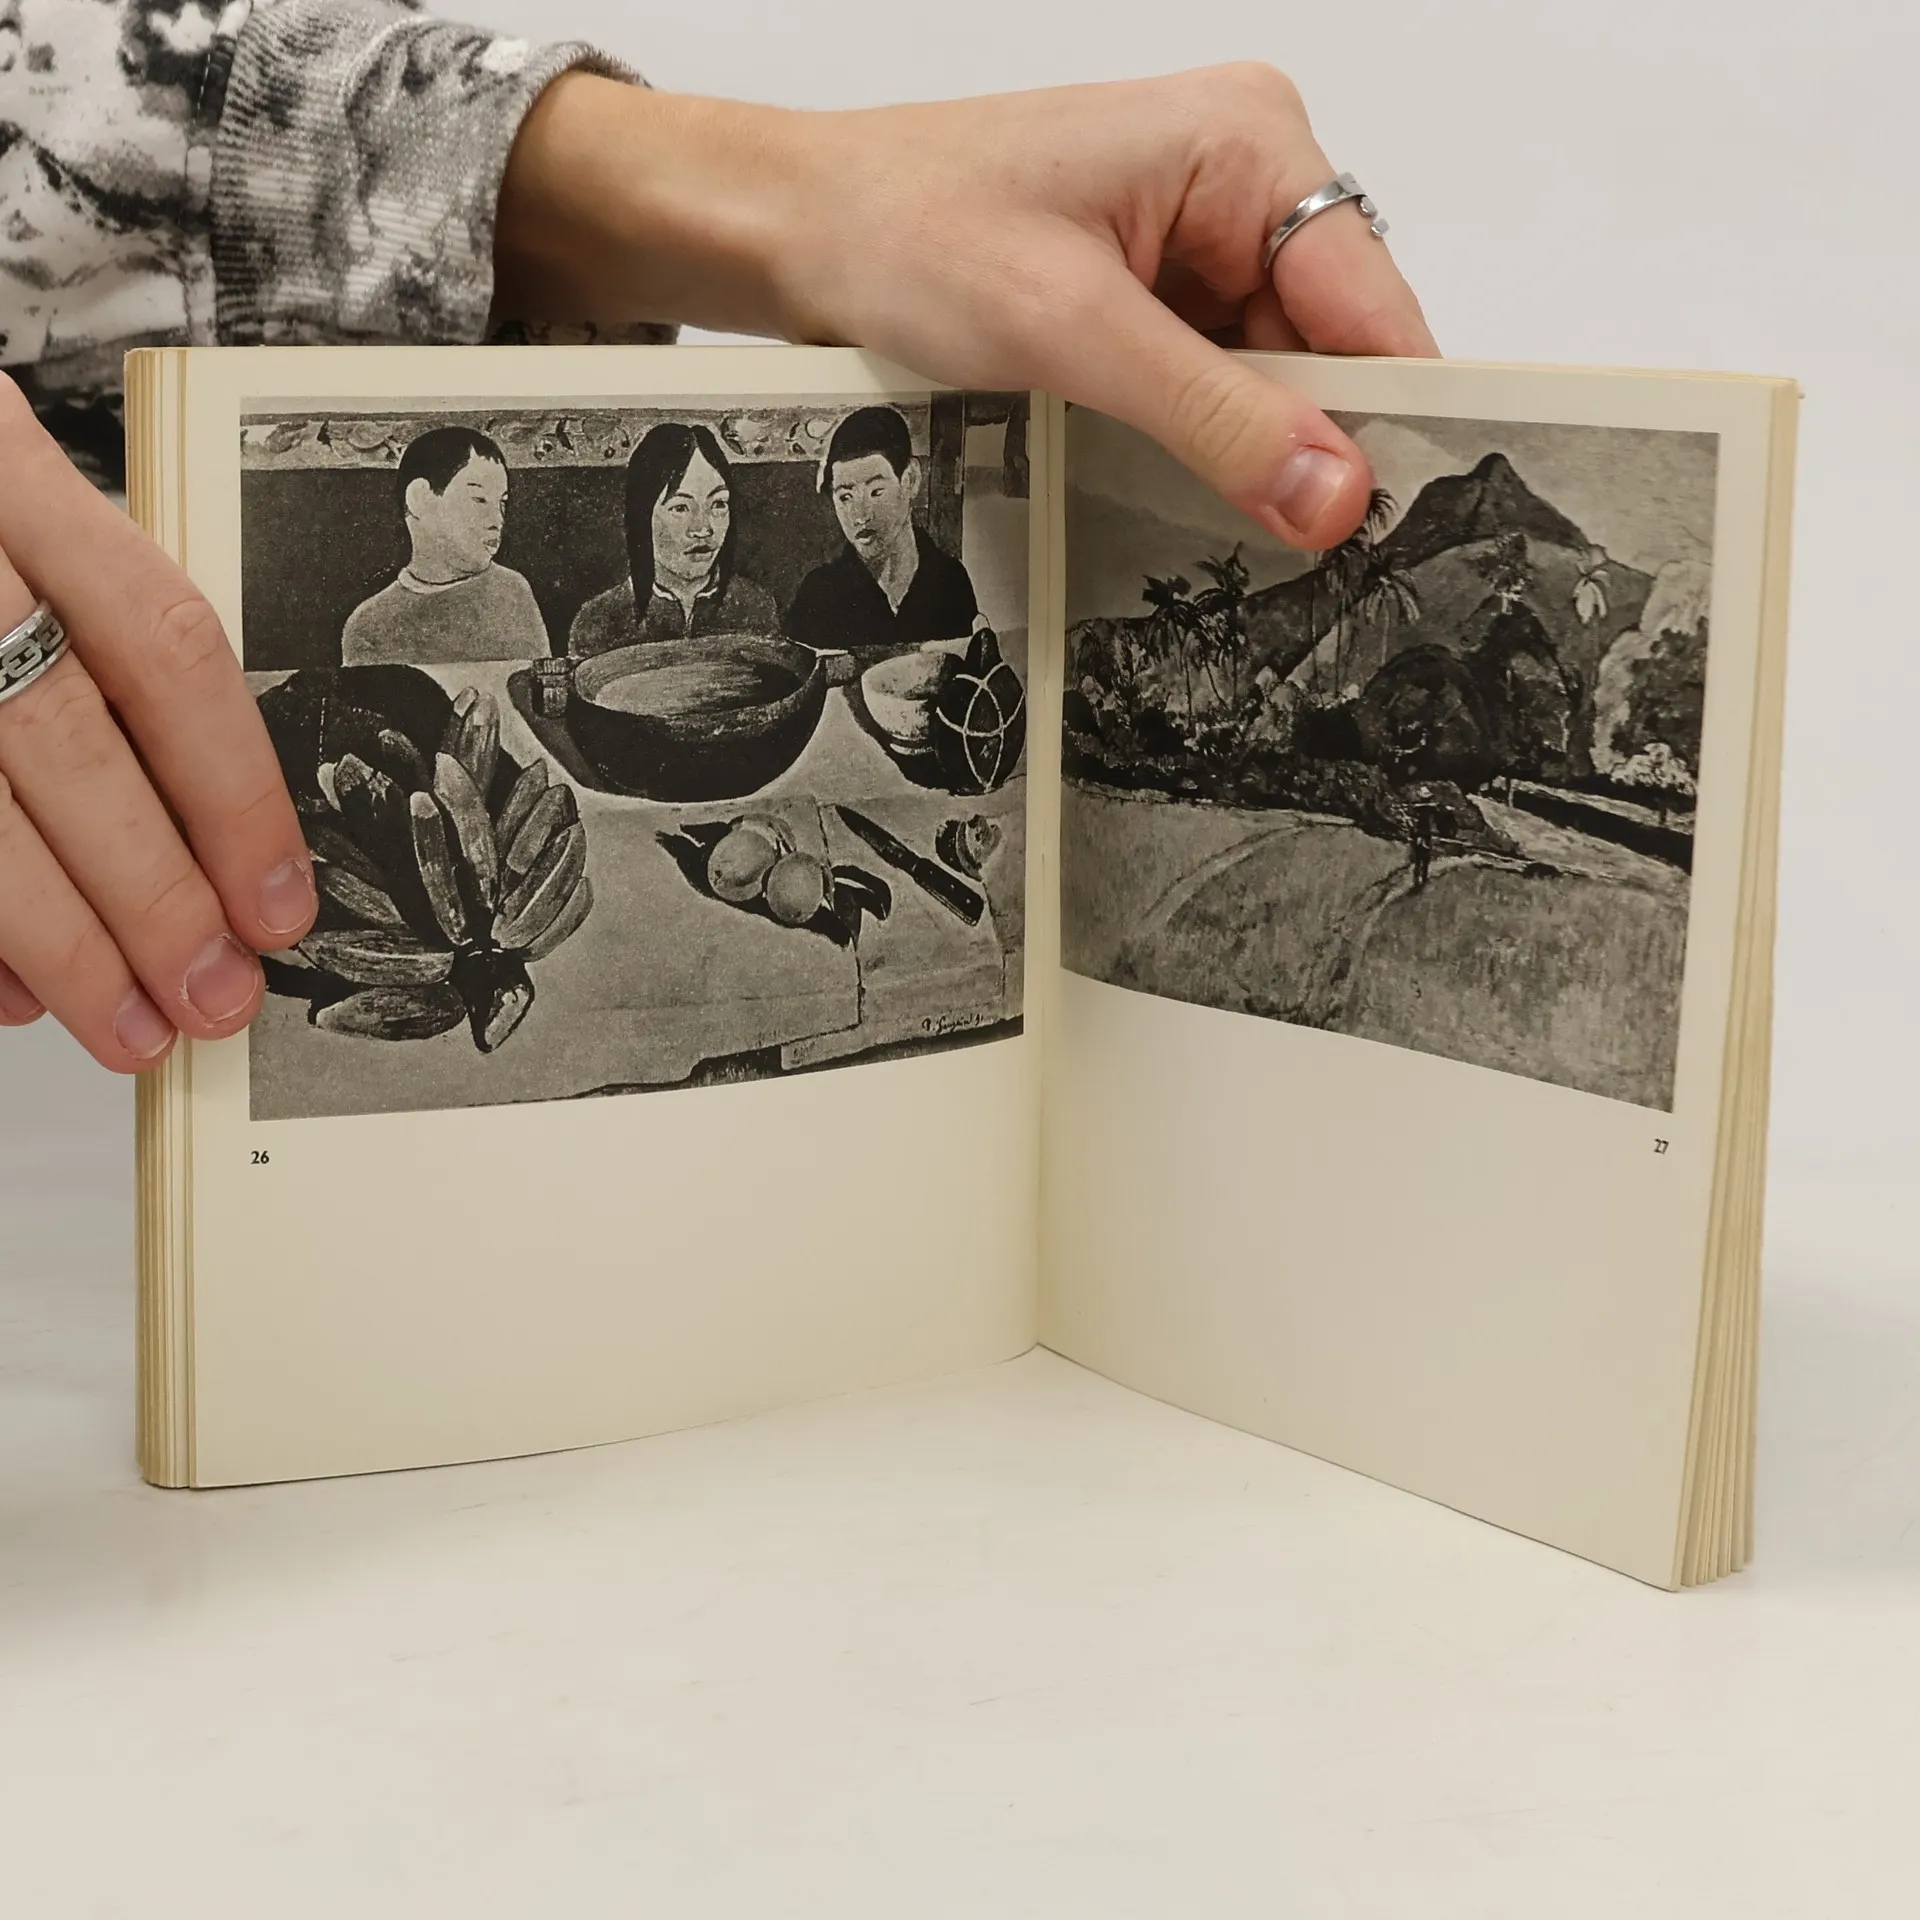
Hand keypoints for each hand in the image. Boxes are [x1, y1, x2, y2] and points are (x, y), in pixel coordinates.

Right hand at [0, 378, 316, 1069]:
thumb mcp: (23, 528)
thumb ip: (102, 648)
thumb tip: (216, 844)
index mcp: (4, 472)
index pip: (161, 642)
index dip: (232, 790)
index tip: (276, 900)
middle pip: (62, 744)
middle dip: (151, 897)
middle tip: (213, 996)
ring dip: (58, 946)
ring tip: (127, 1028)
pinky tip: (14, 993)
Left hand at [497, 63, 1437, 550]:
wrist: (794, 232)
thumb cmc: (902, 229)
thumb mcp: (1070, 332)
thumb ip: (1212, 415)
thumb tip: (1333, 490)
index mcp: (1247, 140)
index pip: (1373, 301)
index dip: (1381, 417)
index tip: (1378, 523)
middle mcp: (1237, 177)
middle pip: (1328, 344)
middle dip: (1301, 441)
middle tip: (1282, 542)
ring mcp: (1193, 234)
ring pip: (1269, 375)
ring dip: (1237, 445)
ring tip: (1178, 487)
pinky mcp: (1149, 286)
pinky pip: (1210, 380)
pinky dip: (1193, 436)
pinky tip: (1152, 464)